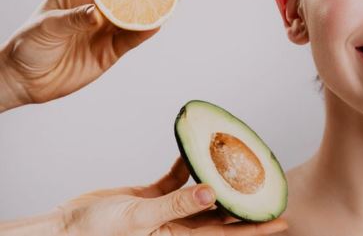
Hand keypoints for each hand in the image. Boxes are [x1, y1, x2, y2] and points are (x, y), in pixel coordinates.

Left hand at [0, 0, 157, 111]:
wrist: (26, 80)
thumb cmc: (29, 46)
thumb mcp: (46, 27)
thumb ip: (73, 19)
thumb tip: (98, 14)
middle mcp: (96, 6)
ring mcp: (105, 28)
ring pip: (135, 13)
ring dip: (152, 7)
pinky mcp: (110, 51)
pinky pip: (132, 40)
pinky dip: (145, 32)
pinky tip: (155, 25)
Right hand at [56, 157, 287, 235]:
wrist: (65, 228)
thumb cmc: (97, 234)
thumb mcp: (139, 219)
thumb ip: (177, 205)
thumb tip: (213, 195)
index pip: (229, 235)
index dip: (256, 228)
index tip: (282, 219)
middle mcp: (180, 226)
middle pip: (223, 214)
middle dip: (246, 201)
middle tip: (270, 184)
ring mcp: (167, 211)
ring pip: (203, 194)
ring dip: (219, 178)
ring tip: (240, 162)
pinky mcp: (152, 197)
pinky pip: (177, 180)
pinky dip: (187, 165)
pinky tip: (196, 150)